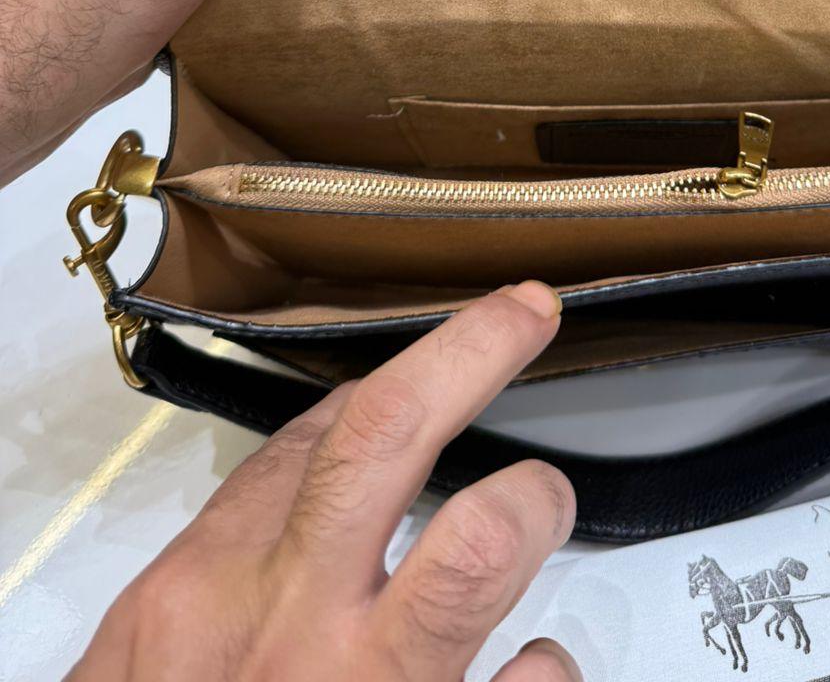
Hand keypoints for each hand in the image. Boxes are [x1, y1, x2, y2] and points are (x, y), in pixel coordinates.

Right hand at [70, 281, 580, 680]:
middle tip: (526, 313)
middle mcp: (290, 629)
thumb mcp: (151, 658)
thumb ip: (230, 564)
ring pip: (477, 545)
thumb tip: (311, 464)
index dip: (389, 383)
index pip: (307, 446)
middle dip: (467, 356)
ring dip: (529, 503)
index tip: (441, 357)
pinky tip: (540, 667)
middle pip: (384, 441)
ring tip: (546, 496)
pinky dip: (548, 670)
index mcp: (204, 597)